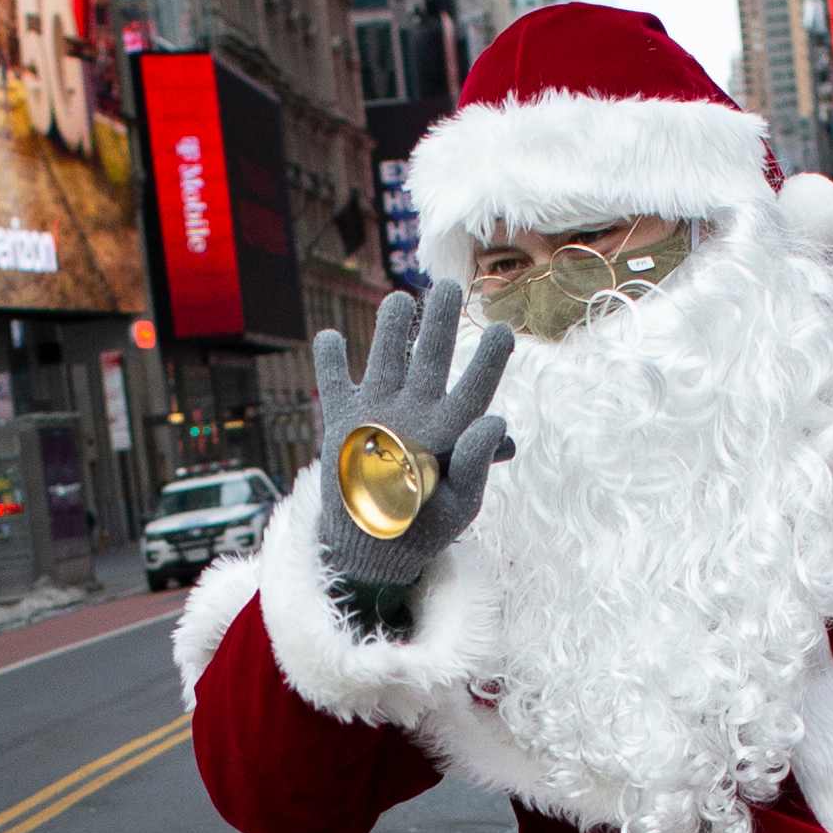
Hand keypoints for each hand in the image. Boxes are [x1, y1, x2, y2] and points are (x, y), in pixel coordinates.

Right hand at [309, 281, 517, 583]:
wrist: (375, 545)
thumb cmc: (427, 527)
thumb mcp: (462, 504)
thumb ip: (476, 462)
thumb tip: (496, 421)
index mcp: (450, 427)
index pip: (475, 385)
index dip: (489, 358)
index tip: (502, 331)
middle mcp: (416, 409)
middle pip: (430, 355)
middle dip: (439, 320)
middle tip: (450, 287)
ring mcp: (378, 411)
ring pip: (386, 356)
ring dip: (390, 327)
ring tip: (399, 301)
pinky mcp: (343, 421)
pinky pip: (334, 381)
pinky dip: (329, 359)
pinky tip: (331, 338)